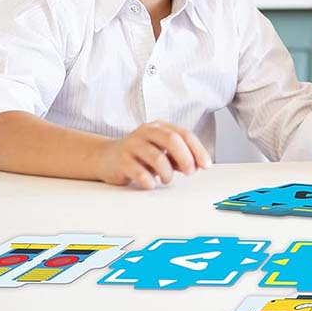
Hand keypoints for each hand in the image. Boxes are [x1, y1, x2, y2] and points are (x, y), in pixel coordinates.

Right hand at [95, 121, 211, 189]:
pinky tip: (150, 183)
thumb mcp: (162, 152)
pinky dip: (150, 181)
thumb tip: (197, 165)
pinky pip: (140, 173)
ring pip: (158, 157)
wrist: (106, 157)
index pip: (184, 134)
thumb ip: (179, 157)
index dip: (198, 150)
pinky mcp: (121, 160)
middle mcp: (146, 132)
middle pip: (172, 140)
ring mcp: (132, 145)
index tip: (206, 165)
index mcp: (159, 127)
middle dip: (186, 158)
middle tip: (189, 172)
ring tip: (167, 179)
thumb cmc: (140, 156)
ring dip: (167, 173)